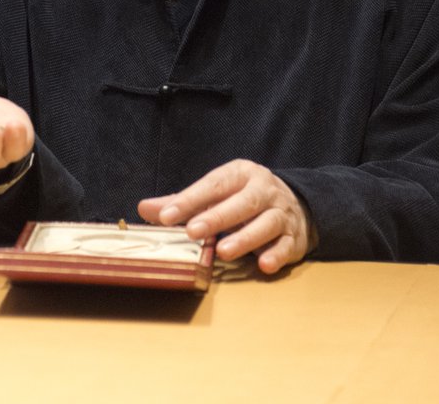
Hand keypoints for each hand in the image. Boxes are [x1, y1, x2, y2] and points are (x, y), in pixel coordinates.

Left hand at [137, 159, 313, 275]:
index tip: (167, 216)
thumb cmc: (242, 199)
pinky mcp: (294, 237)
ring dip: (245, 238)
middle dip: (217, 217)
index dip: (190, 200)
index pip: (213, 185)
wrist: (295, 205)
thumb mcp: (216, 193)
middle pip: (243, 202)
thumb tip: (144, 208)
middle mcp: (264, 190)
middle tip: (193, 232)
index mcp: (241, 174)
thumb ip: (183, 202)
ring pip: (266, 223)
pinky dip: (276, 255)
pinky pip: (286, 245)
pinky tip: (263, 264)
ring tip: (223, 251)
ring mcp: (282, 213)